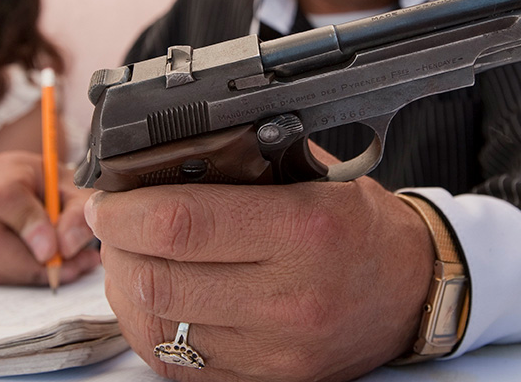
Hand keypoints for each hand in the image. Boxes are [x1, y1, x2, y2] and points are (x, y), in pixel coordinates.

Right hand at [0, 150, 100, 285]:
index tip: (53, 250)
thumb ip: (79, 214)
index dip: (28, 225)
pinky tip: (59, 267)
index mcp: (6, 170)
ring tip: (75, 263)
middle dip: (33, 263)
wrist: (47, 192)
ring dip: (37, 273)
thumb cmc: (62, 188)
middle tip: (72, 265)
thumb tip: (65, 247)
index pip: (4, 196)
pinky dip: (30, 278)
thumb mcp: (82, 192)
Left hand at [85, 149, 434, 381]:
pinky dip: (150, 330)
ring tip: (129, 260)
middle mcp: (289, 297)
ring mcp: (276, 350)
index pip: (181, 223)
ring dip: (125, 289)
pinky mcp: (268, 380)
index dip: (125, 210)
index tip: (109, 202)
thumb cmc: (360, 226)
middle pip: (157, 279)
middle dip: (116, 248)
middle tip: (113, 227)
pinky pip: (179, 366)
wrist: (411, 291)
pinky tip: (153, 301)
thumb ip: (244, 164)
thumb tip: (161, 160)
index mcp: (303, 230)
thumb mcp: (314, 174)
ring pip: (158, 327)